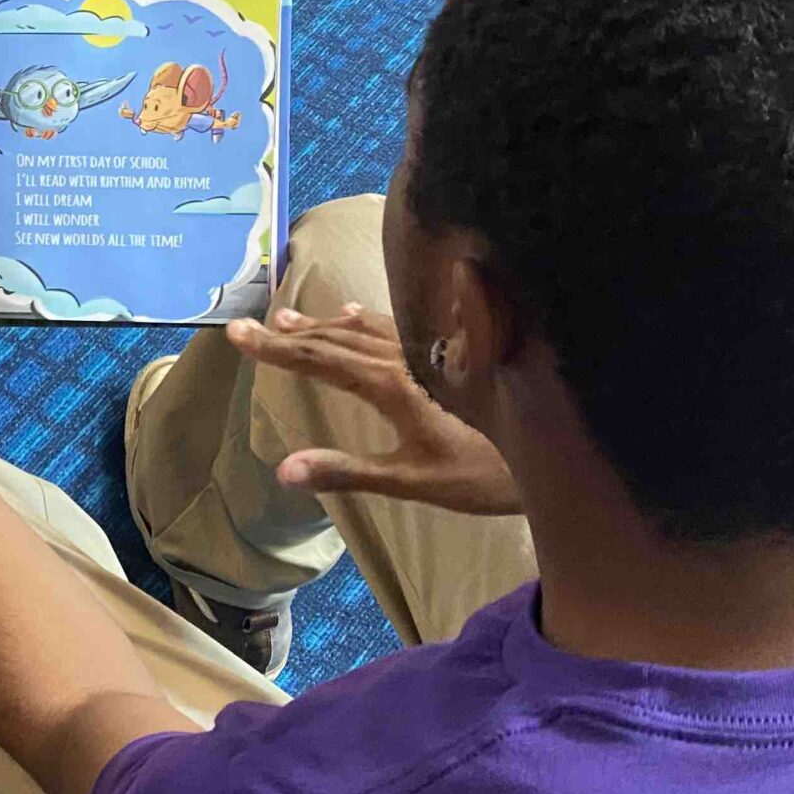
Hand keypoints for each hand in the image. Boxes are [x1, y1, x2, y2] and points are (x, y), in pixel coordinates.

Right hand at [225, 305, 520, 515]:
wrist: (556, 452)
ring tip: (286, 314)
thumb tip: (284, 470)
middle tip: (246, 325)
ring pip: (364, 329)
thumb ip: (347, 472)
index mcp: (393, 384)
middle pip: (336, 339)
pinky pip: (397, 325)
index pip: (321, 360)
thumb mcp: (412, 480)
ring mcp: (430, 351)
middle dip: (289, 333)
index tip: (237, 334)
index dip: (276, 349)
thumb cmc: (484, 474)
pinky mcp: (450, 353)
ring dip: (322, 323)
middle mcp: (408, 357)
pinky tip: (353, 313)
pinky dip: (365, 320)